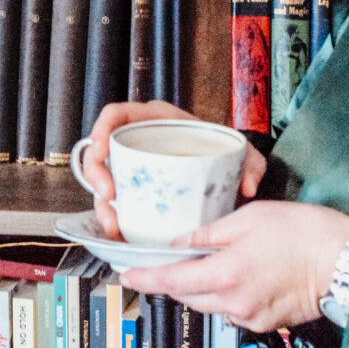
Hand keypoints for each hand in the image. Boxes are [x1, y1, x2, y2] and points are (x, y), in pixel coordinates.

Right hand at [80, 101, 267, 237]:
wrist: (226, 169)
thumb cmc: (225, 150)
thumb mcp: (240, 151)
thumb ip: (251, 163)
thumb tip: (248, 187)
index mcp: (156, 119)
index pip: (117, 114)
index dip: (101, 129)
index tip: (101, 150)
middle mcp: (139, 141)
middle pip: (99, 151)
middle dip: (96, 175)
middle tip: (109, 196)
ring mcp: (133, 167)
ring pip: (103, 182)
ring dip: (103, 206)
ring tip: (115, 225)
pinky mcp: (134, 191)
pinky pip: (115, 204)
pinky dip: (113, 219)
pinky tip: (121, 233)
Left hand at [119, 200, 348, 332]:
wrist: (341, 258)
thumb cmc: (301, 231)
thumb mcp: (250, 218)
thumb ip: (211, 233)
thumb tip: (182, 242)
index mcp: (226, 273)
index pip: (173, 281)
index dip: (146, 278)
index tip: (126, 274)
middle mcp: (233, 302)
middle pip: (188, 296)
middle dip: (175, 279)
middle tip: (167, 260)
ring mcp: (249, 316)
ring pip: (210, 304)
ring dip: (201, 286)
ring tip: (208, 261)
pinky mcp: (264, 322)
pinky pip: (232, 310)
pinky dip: (226, 294)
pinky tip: (238, 273)